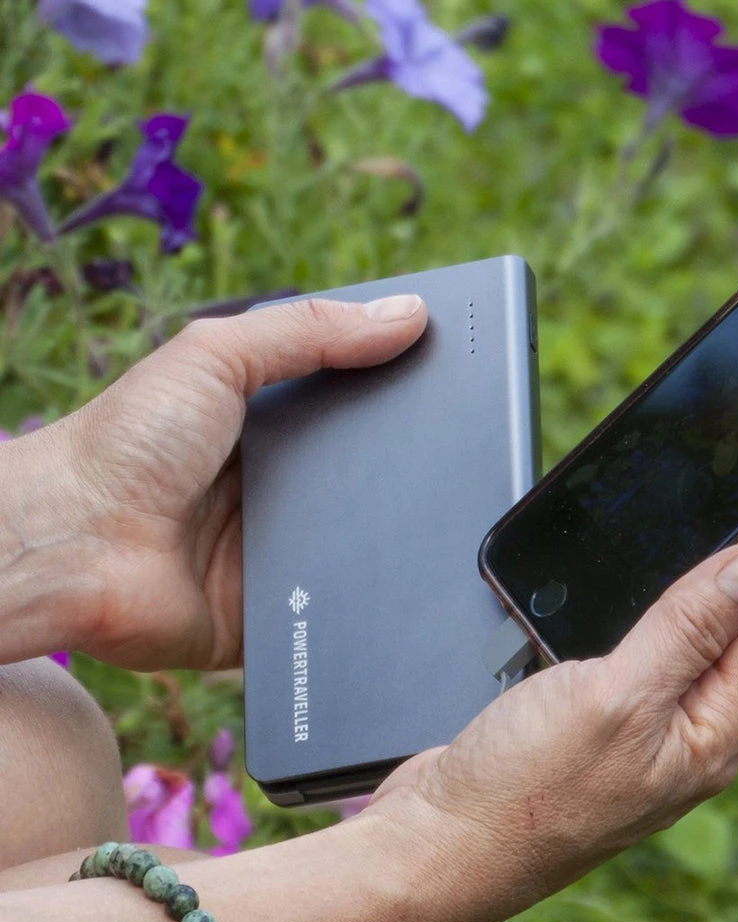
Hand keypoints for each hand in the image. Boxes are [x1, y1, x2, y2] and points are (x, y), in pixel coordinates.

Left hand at [4, 294, 425, 670]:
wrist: (71, 548)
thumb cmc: (126, 443)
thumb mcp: (214, 356)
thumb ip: (306, 330)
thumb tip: (407, 314)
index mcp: (271, 420)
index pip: (357, 398)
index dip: (405, 382)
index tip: (464, 369)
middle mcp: (285, 482)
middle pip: (373, 468)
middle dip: (418, 459)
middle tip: (481, 445)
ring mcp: (285, 545)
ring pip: (369, 533)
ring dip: (402, 524)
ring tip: (466, 508)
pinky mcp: (282, 607)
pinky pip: (344, 596)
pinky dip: (373, 588)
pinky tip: (414, 572)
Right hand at [364, 465, 737, 921]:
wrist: (446, 844)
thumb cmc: (524, 793)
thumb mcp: (614, 699)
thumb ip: (688, 630)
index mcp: (714, 732)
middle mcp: (697, 730)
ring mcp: (657, 724)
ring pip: (721, 631)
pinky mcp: (615, 714)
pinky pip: (672, 642)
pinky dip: (686, 597)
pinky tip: (682, 578)